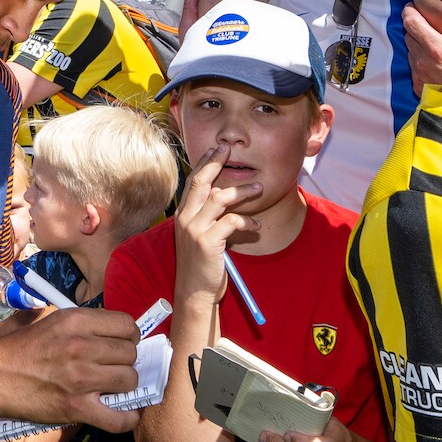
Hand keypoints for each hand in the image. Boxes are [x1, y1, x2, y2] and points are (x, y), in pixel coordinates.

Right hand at [0, 306, 141, 433]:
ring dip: (124, 386)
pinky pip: (119, 419)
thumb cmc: (22, 348)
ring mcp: (80, 379)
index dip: (129, 336)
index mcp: (75, 321)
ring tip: (111, 387)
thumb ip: (85, 325)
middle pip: (130, 353)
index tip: (122, 344)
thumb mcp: (53, 321)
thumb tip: (118, 334)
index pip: (126, 324)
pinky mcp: (76, 408)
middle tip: (113, 367)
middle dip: (126, 360)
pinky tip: (123, 414)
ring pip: (130, 380)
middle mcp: (81, 347)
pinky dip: (127, 419)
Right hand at [173, 143, 260, 302]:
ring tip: (259, 188)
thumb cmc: (201, 265)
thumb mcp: (200, 235)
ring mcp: (194, 229)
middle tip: (229, 149)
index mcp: (182, 215)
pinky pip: (232, 222)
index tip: (215, 148)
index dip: (204, 163)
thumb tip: (222, 195)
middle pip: (201, 181)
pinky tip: (257, 227)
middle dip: (216, 162)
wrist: (194, 292)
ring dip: (242, 191)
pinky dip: (248, 222)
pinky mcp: (207, 242)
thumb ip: (207, 216)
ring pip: (219, 198)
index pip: (192, 181)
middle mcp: (185, 218)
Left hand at [402, 1, 441, 88]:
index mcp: (437, 50)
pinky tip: (434, 64)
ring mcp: (419, 76)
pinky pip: (413, 68)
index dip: (410, 12)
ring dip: (418, 47)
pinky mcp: (418, 88)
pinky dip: (420, 63)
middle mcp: (423, 62)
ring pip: (410, 52)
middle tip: (427, 26)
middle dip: (415, 29)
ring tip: (434, 47)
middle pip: (408, 36)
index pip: (411, 22)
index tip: (412, 7)